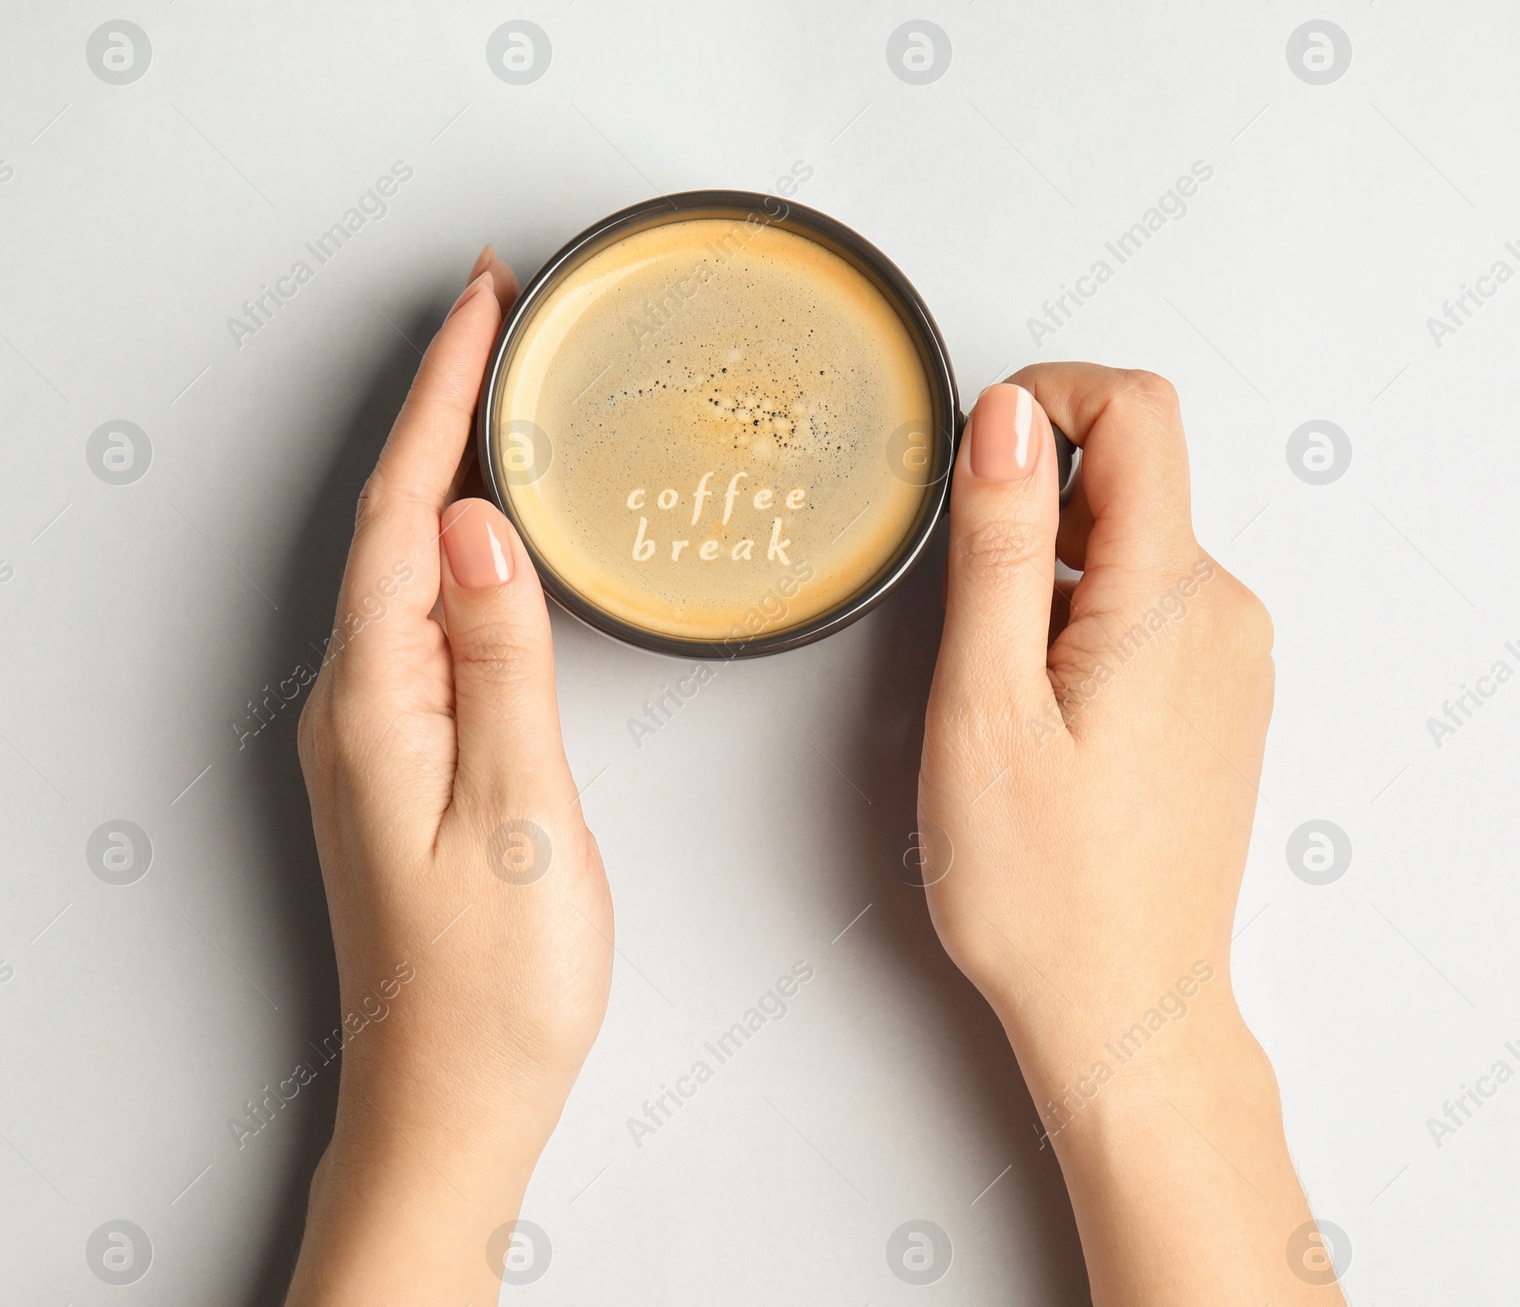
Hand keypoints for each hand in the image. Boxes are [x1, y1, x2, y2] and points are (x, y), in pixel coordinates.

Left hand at [284, 248, 613, 1305]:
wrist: (456, 1094)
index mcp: (377, 701)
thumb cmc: (494, 981)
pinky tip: (493, 530)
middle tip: (499, 315)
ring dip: (450, 464)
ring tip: (501, 389)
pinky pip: (424, 612)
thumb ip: (499, 661)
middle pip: (393, 518)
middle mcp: (359, 702)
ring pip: (408, 560)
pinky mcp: (407, 753)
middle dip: (441, 406)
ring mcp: (377, 729)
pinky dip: (458, 544)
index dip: (441, 398)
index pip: (407, 511)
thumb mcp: (518, 811)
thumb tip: (478, 526)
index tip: (483, 304)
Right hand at [917, 366, 1341, 1303]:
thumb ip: (997, 543)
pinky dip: (1078, 622)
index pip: (1140, 410)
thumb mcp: (985, 701)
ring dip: (1048, 574)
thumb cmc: (1044, 889)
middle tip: (968, 620)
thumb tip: (1007, 416)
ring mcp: (1229, 661)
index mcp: (1171, 600)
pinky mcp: (1216, 700)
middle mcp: (1224, 615)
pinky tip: (1041, 715)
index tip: (975, 456)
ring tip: (1000, 690)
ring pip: (1130, 544)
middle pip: (1132, 476)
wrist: (1125, 1012)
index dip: (1047, 398)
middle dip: (1033, 505)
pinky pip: (1146, 607)